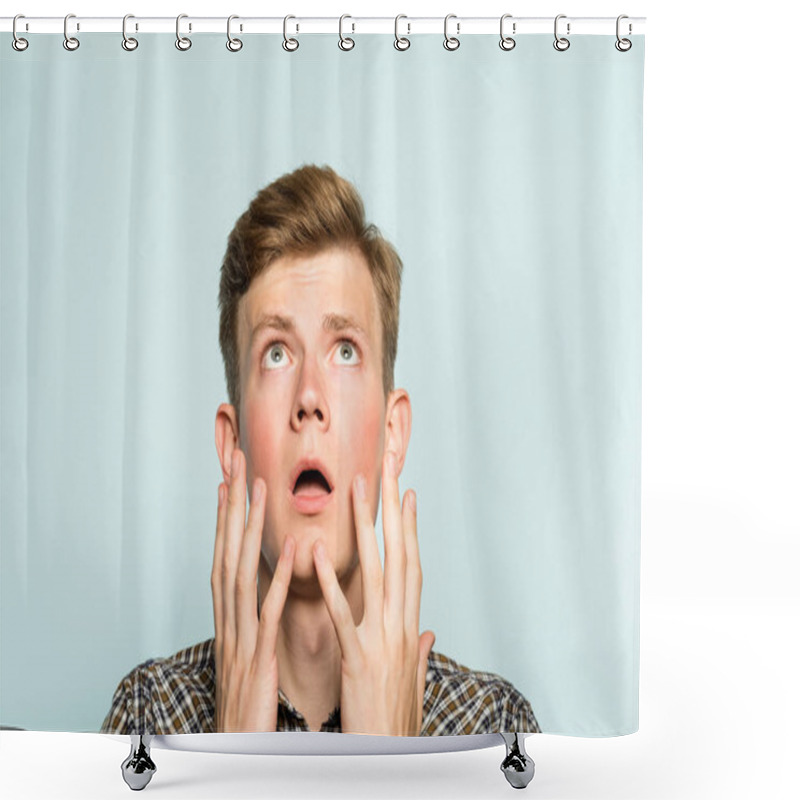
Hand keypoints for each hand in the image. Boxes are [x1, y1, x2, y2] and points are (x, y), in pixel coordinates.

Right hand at [211, 448, 294, 731]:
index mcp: (231, 620)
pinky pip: (267, 615)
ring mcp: (240, 639)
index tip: (233, 479)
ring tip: (257, 489)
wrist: (238, 753)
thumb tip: (264, 591)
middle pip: (226, 553)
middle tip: (237, 464)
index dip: (229, 517)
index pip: (228, 557)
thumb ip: (256, 620)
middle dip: (231, 507)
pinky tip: (295, 553)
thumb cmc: (248, 705)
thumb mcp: (250, 654)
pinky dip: (278, 581)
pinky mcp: (258, 660)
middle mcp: (229, 622)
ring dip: (248, 529)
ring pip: (241, 574)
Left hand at [313, 449, 435, 735]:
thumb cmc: (396, 726)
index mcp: (410, 630)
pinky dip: (331, 583)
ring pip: (376, 574)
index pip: (412, 568)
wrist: (389, 762)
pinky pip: (343, 614)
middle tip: (385, 470)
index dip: (409, 530)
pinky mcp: (358, 660)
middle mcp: (401, 628)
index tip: (405, 495)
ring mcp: (382, 641)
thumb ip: (422, 654)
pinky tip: (318, 554)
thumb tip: (431, 631)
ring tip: (358, 491)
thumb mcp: (415, 686)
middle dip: (393, 510)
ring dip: (366, 529)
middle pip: (400, 557)